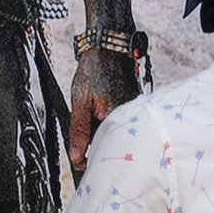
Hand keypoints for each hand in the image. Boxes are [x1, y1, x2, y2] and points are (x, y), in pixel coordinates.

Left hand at [69, 50, 142, 168]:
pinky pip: (123, 127)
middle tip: (83, 155)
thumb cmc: (94, 70)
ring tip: (93, 132)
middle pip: (112, 146)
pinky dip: (113, 128)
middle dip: (98, 151)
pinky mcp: (137, 111)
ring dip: (105, 139)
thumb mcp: (79, 100)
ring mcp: (136, 115)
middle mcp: (130, 119)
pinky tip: (104, 122)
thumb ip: (79, 130)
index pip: (102, 150)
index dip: (89, 159)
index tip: (79, 164)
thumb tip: (76, 155)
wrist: (110, 48)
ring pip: (117, 137)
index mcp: (115, 117)